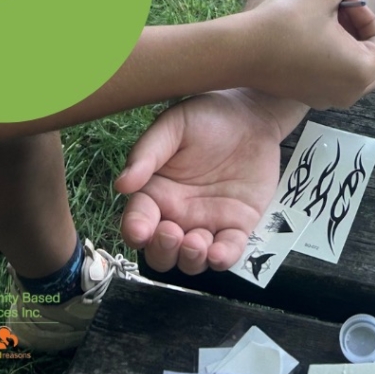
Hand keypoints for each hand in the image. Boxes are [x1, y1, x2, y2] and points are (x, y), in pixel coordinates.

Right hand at [115, 90, 283, 274]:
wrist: (252, 114)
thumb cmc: (208, 116)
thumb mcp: (174, 125)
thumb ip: (147, 152)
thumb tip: (121, 184)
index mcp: (157, 192)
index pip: (137, 221)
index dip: (135, 230)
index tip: (140, 229)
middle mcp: (178, 214)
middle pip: (160, 251)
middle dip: (162, 250)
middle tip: (172, 233)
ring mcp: (208, 222)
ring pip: (191, 259)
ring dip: (189, 259)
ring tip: (196, 243)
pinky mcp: (237, 225)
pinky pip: (228, 252)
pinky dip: (222, 259)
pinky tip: (219, 253)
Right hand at [238, 0, 374, 108]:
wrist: (239, 51)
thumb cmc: (283, 22)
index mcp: (361, 71)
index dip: (368, 16)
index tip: (343, 3)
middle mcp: (351, 93)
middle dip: (363, 32)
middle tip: (337, 12)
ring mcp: (330, 100)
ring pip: (357, 69)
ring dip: (348, 43)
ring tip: (323, 22)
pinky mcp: (311, 98)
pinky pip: (337, 77)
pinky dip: (333, 57)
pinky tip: (309, 37)